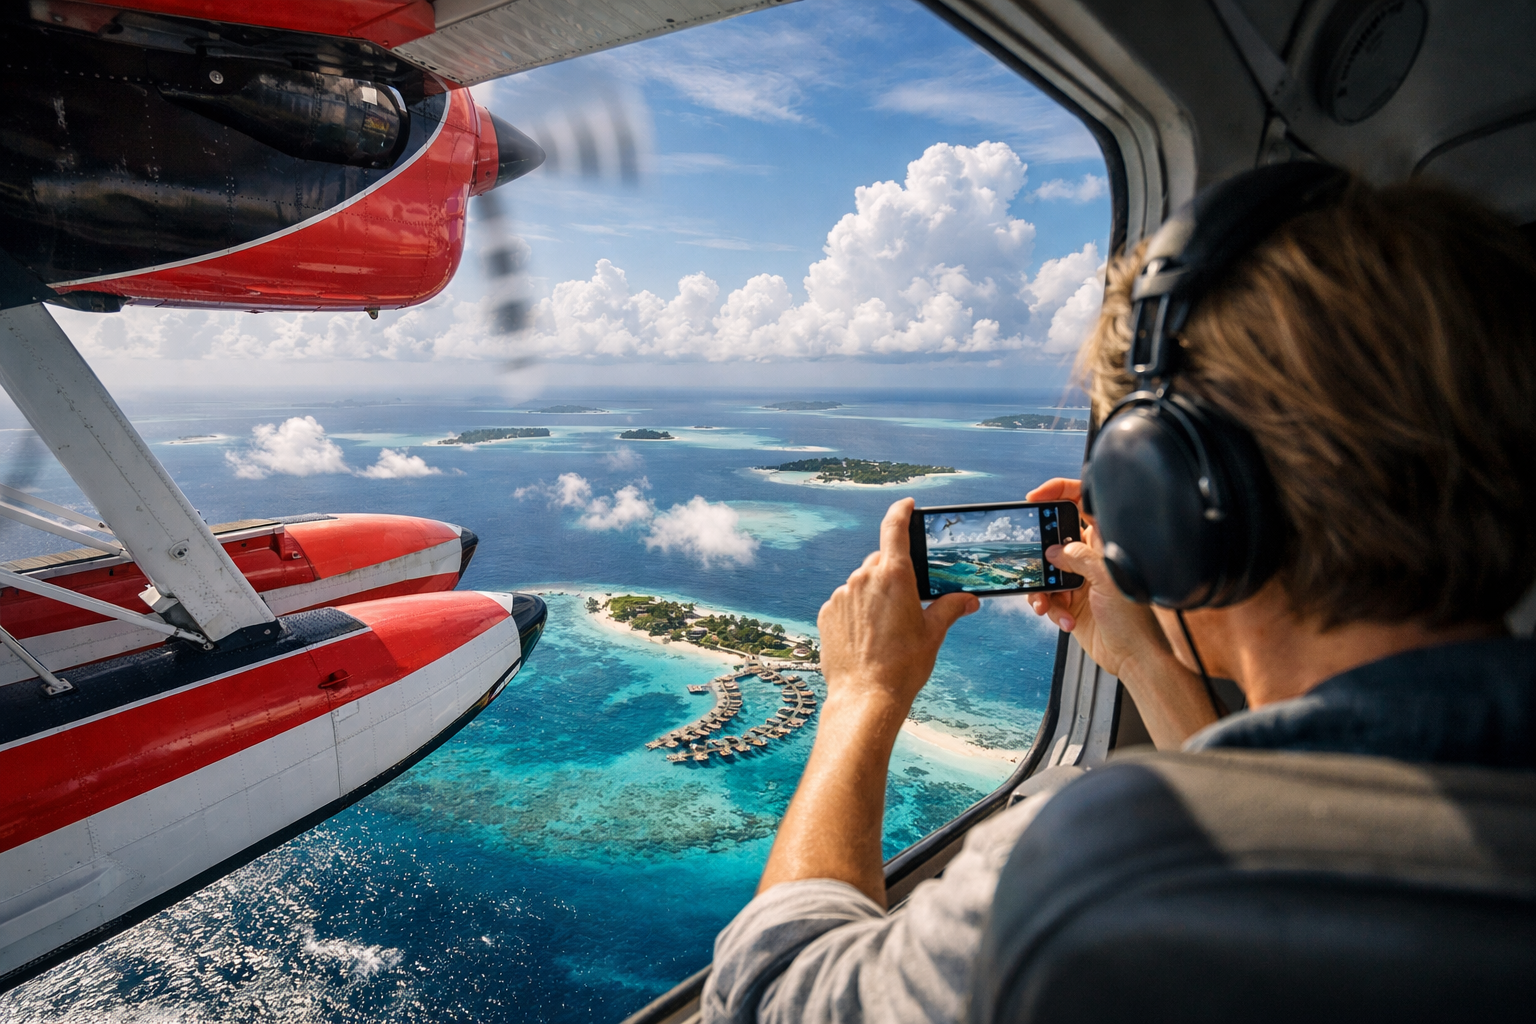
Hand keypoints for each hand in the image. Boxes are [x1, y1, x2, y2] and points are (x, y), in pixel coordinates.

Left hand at [818, 498, 978, 713]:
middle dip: (895, 574)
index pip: (895, 527)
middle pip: (881, 561)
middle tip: (908, 600)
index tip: (906, 504)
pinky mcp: (826, 612)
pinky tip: (868, 637)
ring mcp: (841, 595)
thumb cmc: (903, 666)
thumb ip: (950, 608)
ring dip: (874, 595)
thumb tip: (969, 600)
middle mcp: (863, 578)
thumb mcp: (933, 634)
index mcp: (893, 575)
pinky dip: (857, 611)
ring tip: (887, 628)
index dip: (901, 511)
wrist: (865, 697)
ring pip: (862, 583)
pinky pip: (846, 602)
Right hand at [1024, 478, 1169, 681]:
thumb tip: (1054, 551)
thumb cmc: (1134, 620)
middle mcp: (1089, 558)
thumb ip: (1079, 558)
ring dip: (1041, 588)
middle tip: (1033, 558)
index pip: (1081, 504)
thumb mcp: (1107, 580)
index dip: (1058, 492)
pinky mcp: (1068, 603)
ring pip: (1044, 571)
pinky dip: (1049, 608)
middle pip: (1054, 538)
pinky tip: (1063, 619)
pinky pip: (1045, 597)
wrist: (1132, 657)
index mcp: (1104, 543)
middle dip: (1039, 550)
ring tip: (1047, 603)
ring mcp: (1077, 580)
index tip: (1035, 497)